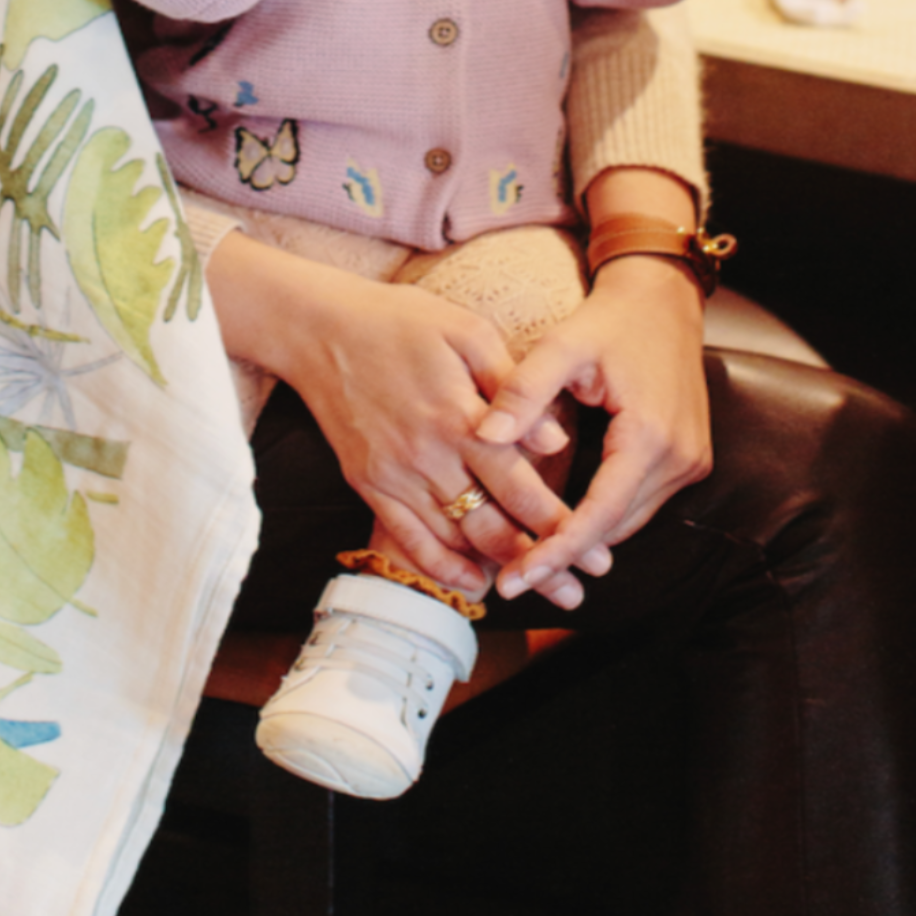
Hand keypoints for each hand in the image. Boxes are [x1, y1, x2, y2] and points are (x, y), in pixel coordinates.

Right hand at [207, 232, 562, 594]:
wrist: (318, 329)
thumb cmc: (400, 321)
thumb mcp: (465, 331)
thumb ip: (512, 386)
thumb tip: (556, 441)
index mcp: (459, 416)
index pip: (520, 485)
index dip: (561, 525)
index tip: (597, 554)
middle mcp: (427, 455)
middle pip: (494, 525)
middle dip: (542, 561)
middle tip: (578, 593)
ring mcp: (394, 474)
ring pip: (455, 538)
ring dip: (500, 570)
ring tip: (540, 593)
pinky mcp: (368, 483)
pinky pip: (408, 539)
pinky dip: (441, 568)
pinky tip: (472, 585)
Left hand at [472, 254, 711, 607]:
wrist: (663, 299)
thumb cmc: (610, 320)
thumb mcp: (562, 346)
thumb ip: (522, 391)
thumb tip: (483, 436)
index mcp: (649, 436)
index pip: (599, 516)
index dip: (555, 551)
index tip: (516, 578)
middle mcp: (678, 459)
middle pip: (615, 529)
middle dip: (564, 555)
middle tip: (510, 577)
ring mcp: (689, 462)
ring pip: (627, 521)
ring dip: (584, 539)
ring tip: (529, 557)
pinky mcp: (688, 460)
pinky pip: (638, 502)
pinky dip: (603, 515)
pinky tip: (564, 522)